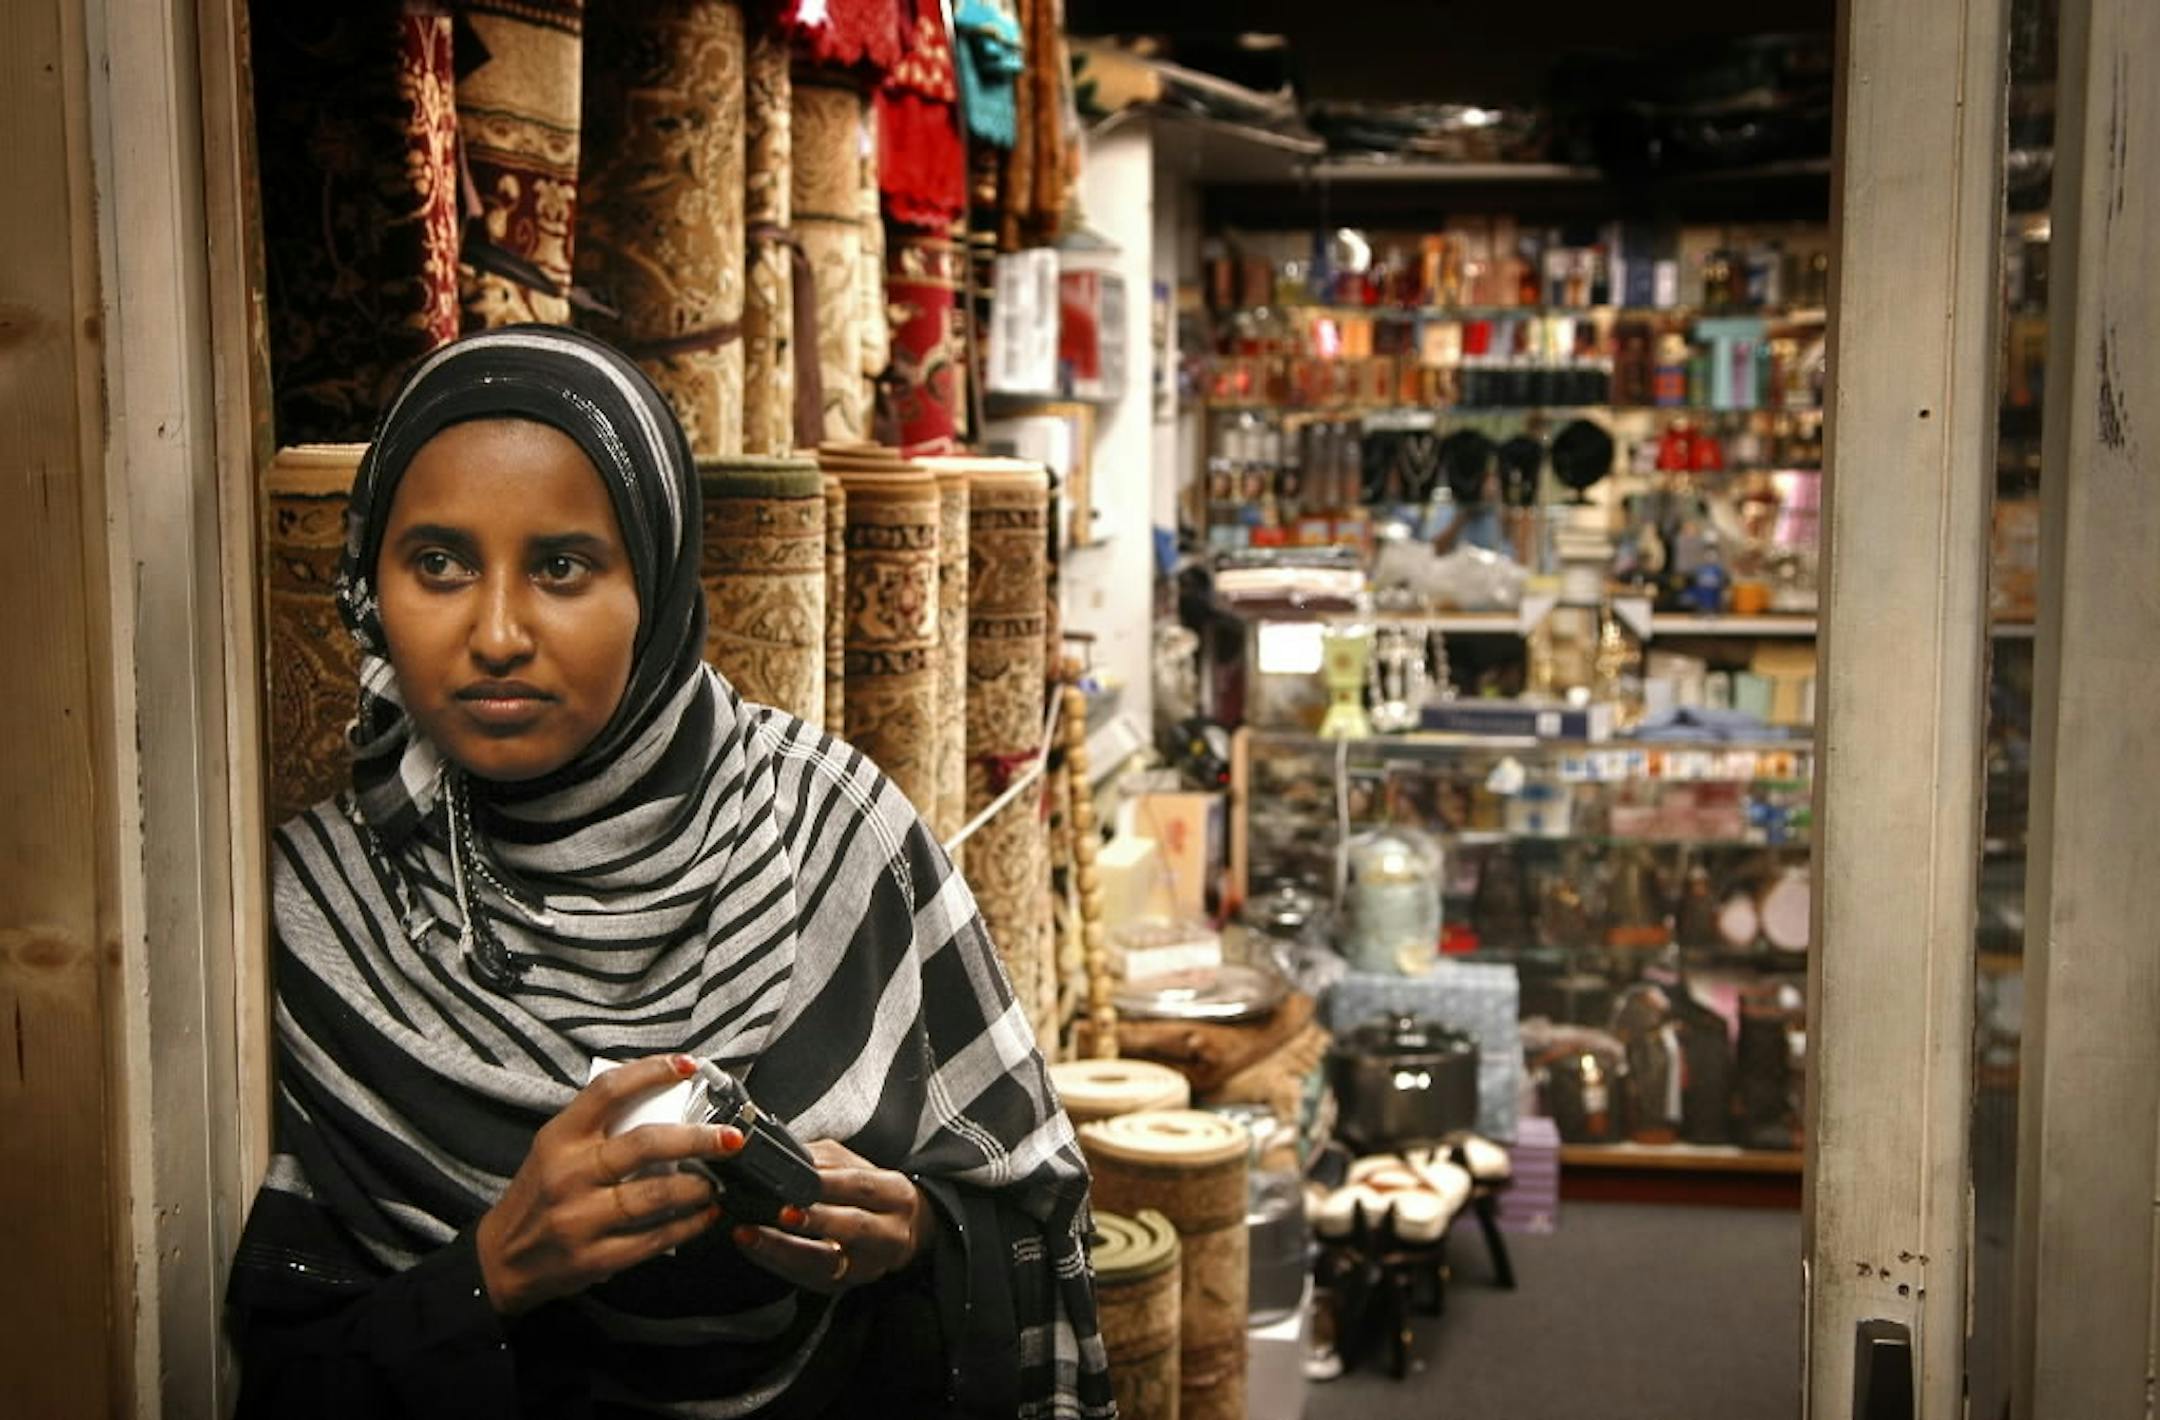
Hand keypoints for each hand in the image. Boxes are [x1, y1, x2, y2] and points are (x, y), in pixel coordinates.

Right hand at [475, 1054, 745, 1315]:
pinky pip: (653, 1239)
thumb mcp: (554, 1149)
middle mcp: (568, 1173)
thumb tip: (667, 1101)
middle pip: (645, 1144)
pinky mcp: (594, 1258)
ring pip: (655, 1194)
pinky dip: (688, 1225)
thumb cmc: (538, 1195)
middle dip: (698, 1138)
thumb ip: (598, 1127)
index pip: (608, 1091)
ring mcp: (580, 1218)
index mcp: (560, 1137)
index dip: (652, 1071)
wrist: (501, 1260)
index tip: (690, 1066)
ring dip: (698, 1187)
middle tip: (732, 1138)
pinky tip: (706, 1216)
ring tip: (719, 1182)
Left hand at [730, 1139, 929, 1294]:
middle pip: (852, 1227)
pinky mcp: (842, 1285)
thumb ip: (825, 1161)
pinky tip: (754, 1249)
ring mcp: (867, 1266)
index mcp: (895, 1194)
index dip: (831, 1183)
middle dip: (814, 1220)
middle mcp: (889, 1234)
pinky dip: (776, 1263)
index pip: (862, 1186)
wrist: (894, 1233)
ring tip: (752, 1235)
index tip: (800, 1176)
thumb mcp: (856, 1168)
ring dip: (785, 1249)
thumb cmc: (870, 1195)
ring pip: (826, 1262)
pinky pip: (806, 1278)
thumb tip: (787, 1154)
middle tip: (781, 1213)